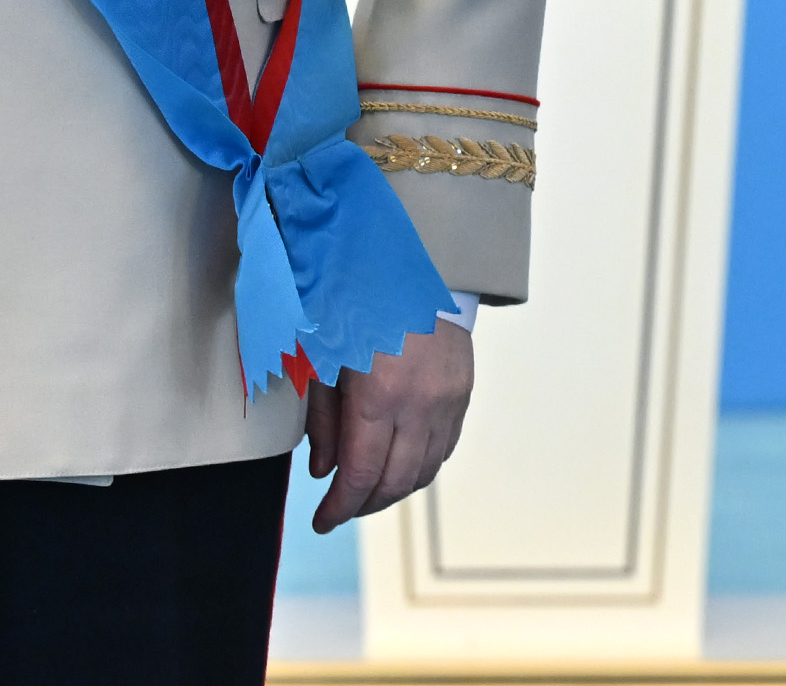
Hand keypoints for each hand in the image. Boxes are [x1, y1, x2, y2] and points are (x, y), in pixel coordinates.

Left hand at [304, 317, 472, 531]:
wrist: (404, 263)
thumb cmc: (352, 303)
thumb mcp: (321, 359)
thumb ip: (324, 421)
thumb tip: (325, 471)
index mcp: (379, 394)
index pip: (361, 474)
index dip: (339, 508)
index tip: (322, 521)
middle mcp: (420, 403)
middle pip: (395, 482)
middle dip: (364, 504)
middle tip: (340, 509)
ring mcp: (448, 398)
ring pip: (425, 471)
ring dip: (393, 490)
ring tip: (367, 490)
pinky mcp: (463, 391)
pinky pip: (444, 447)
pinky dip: (420, 466)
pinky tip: (398, 463)